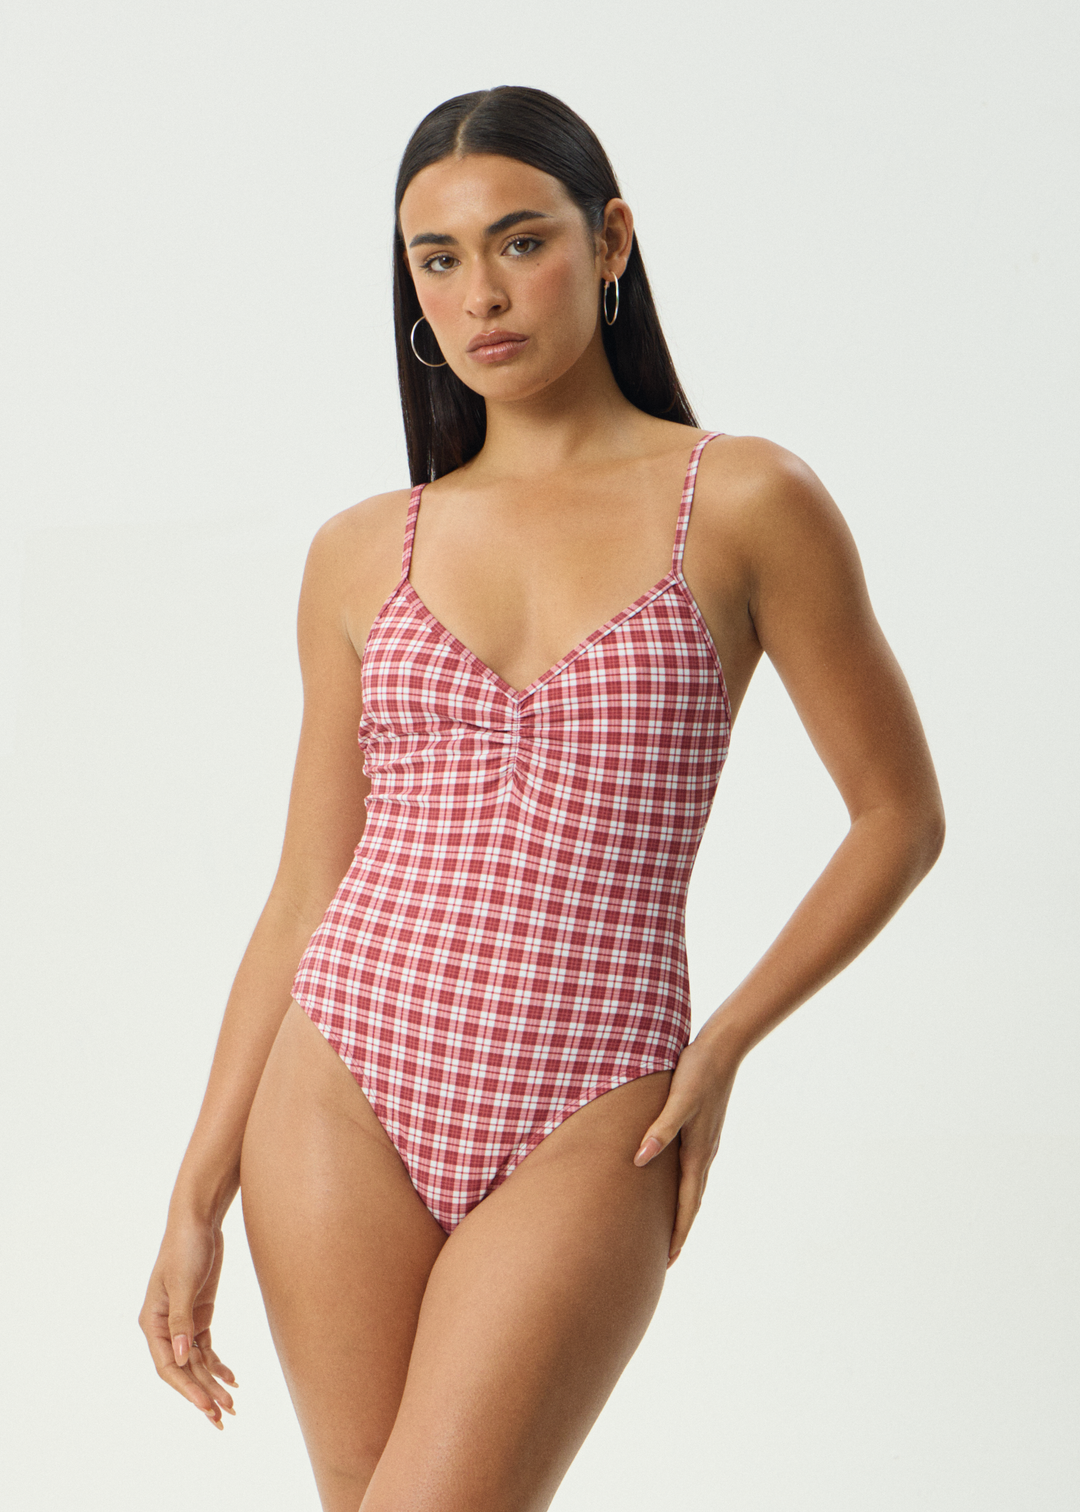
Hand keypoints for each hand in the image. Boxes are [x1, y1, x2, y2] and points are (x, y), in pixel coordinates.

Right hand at [138, 1213, 236, 1428]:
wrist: (199, 1220)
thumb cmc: (186, 1247)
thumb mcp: (184, 1283)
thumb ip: (182, 1321)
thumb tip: (183, 1358)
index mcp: (152, 1322)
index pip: (168, 1366)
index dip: (186, 1389)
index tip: (206, 1406)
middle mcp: (164, 1327)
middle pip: (183, 1370)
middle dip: (202, 1395)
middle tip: (222, 1419)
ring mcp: (183, 1322)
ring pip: (197, 1363)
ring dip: (213, 1384)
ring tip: (233, 1407)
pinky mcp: (199, 1314)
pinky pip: (207, 1348)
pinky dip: (219, 1364)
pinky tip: (233, 1379)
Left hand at [633, 1033, 739, 1266]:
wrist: (722, 1049)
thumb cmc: (697, 1072)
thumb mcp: (678, 1100)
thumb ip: (660, 1130)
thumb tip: (640, 1159)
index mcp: (697, 1151)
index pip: (686, 1203)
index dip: (677, 1232)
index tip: (667, 1259)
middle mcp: (704, 1153)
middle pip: (692, 1202)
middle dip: (680, 1230)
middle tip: (666, 1259)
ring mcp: (706, 1142)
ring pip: (694, 1187)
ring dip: (683, 1211)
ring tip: (671, 1230)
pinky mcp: (704, 1130)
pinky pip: (693, 1170)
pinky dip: (685, 1188)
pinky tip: (676, 1184)